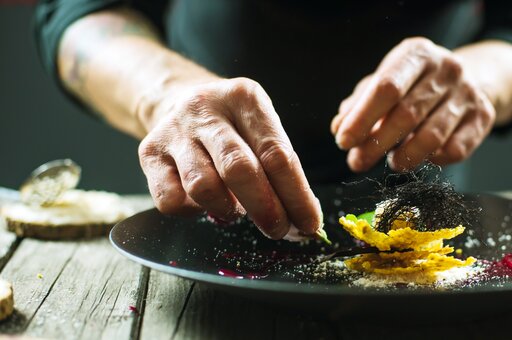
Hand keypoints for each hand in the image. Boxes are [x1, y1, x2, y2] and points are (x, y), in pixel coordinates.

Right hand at [138, 77, 321, 238]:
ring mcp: (174, 130)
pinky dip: (193, 212)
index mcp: (245, 98)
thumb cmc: (234, 125)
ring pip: (203, 186)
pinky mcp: (149, 152)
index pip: (276, 154)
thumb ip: (280, 169)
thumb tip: (301, 220)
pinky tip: (205, 204)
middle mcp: (206, 109)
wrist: (179, 99)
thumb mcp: (261, 128)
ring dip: (227, 210)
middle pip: (239, 169)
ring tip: (238, 210)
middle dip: (265, 208)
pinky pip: (170, 199)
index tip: (309, 223)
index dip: (295, 195)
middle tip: (279, 230)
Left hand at [331, 37, 495, 171]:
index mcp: (417, 54)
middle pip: (407, 114)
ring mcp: (468, 93)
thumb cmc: (414, 85)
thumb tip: (339, 128)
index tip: (343, 141)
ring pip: (432, 137)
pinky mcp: (483, 117)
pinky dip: (433, 160)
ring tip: (392, 163)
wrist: (468, 80)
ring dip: (405, 157)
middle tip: (357, 162)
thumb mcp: (385, 83)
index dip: (362, 118)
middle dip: (377, 144)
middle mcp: (447, 69)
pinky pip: (455, 150)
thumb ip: (359, 105)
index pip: (386, 87)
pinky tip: (422, 158)